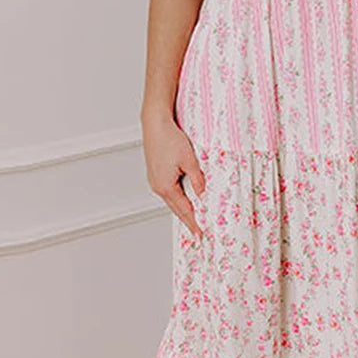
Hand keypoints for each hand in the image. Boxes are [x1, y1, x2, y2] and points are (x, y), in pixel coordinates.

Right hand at [141, 110, 204, 238]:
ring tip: (194, 218)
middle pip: (177, 208)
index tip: (200, 234)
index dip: (194, 223)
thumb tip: (202, 194)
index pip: (184, 210)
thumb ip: (197, 180)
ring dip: (183, 209)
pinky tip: (185, 199)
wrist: (155, 124)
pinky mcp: (155, 174)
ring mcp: (155, 181)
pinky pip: (169, 191)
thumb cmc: (169, 138)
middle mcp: (158, 186)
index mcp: (166, 186)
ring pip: (172, 200)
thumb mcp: (190, 160)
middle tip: (198, 231)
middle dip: (188, 220)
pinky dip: (178, 198)